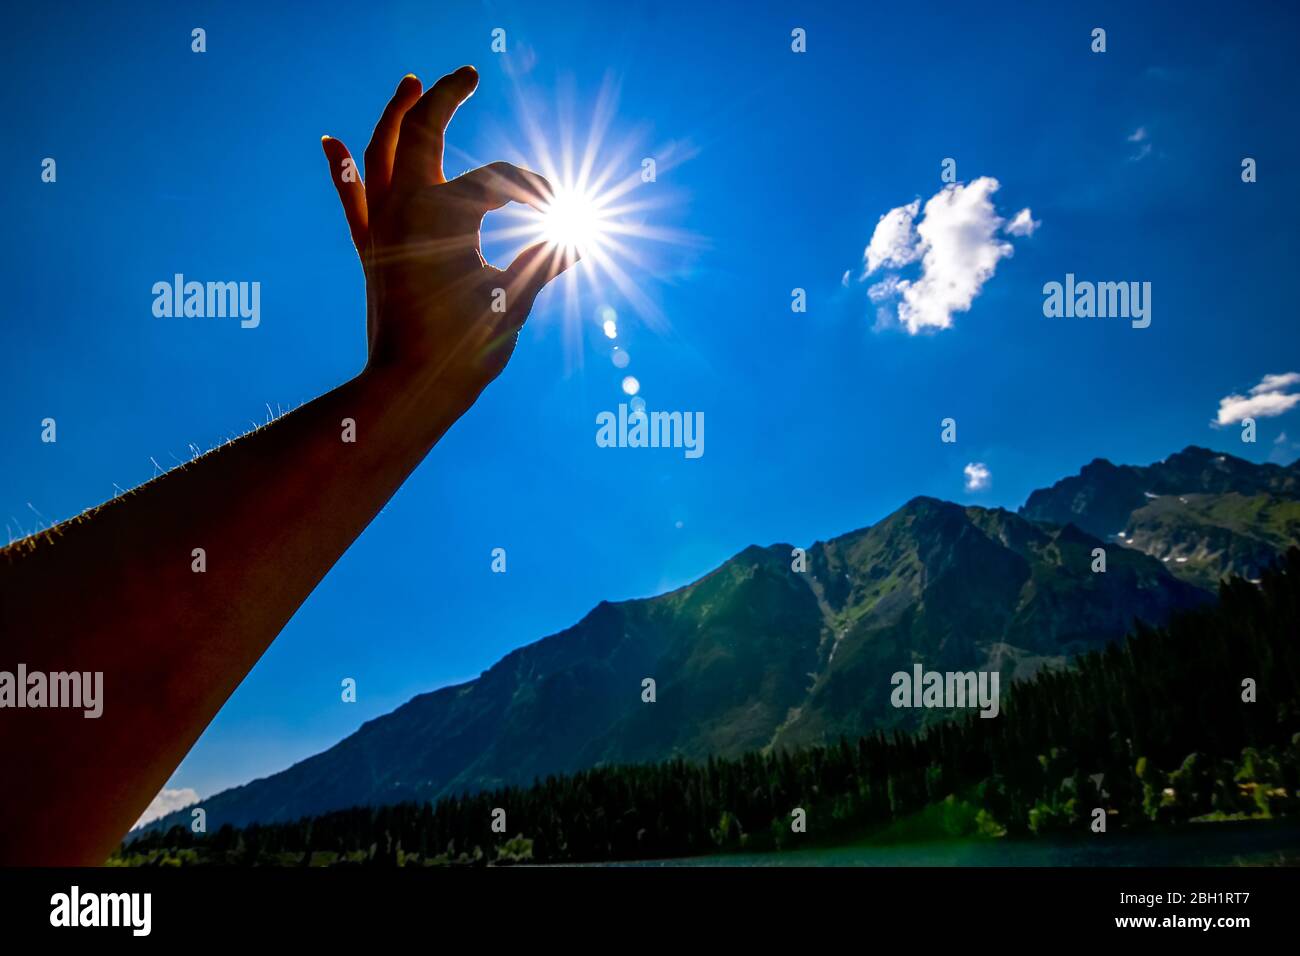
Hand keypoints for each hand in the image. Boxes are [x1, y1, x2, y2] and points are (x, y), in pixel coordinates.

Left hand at [321, 66, 575, 415]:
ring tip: (410, 83)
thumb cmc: (464, 350)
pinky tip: (331, 142)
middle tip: (467, 73)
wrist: (407, 389)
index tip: (559, 212)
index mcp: (445, 215)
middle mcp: (406, 208)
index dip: (534, 190)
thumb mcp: (514, 301)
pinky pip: (351, 199)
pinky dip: (342, 169)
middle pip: (423, 132)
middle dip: (446, 97)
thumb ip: (544, 261)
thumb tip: (580, 241)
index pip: (498, 181)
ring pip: (381, 152)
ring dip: (395, 113)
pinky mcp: (370, 250)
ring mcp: (382, 226)